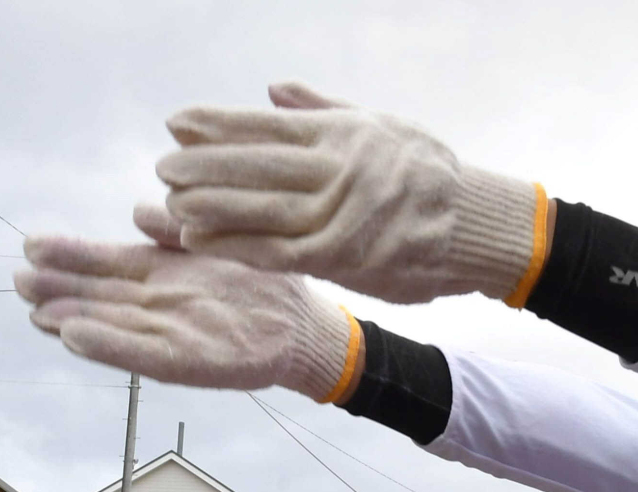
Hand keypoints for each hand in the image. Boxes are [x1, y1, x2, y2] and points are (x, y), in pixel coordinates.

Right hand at [18, 205, 354, 398]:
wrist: (306, 331)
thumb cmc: (261, 287)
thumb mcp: (218, 247)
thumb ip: (177, 233)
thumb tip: (138, 212)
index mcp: (163, 274)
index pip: (107, 263)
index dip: (70, 256)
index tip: (32, 247)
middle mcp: (160, 305)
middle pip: (100, 296)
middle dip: (59, 289)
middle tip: (19, 281)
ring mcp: (173, 334)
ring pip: (112, 326)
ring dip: (74, 320)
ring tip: (37, 312)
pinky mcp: (191, 362)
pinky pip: (143, 354)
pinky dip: (109, 347)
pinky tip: (76, 338)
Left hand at [156, 84, 542, 304]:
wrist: (476, 226)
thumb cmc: (432, 175)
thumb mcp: (383, 124)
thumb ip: (322, 109)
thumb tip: (273, 89)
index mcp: (342, 135)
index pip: (267, 125)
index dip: (218, 124)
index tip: (177, 123)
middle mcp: (337, 169)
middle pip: (257, 164)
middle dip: (205, 165)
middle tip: (162, 167)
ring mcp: (340, 214)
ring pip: (262, 208)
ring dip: (211, 207)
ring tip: (170, 204)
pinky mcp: (344, 257)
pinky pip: (278, 252)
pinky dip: (236, 246)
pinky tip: (201, 242)